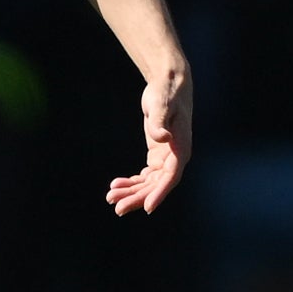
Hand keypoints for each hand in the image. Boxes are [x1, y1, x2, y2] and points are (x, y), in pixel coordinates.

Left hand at [108, 68, 191, 215]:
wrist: (168, 83)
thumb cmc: (166, 92)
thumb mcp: (161, 105)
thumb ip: (160, 122)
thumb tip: (162, 138)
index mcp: (181, 148)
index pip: (172, 176)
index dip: (160, 193)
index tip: (147, 208)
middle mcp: (176, 157)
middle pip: (158, 185)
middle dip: (138, 197)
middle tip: (117, 208)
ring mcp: (167, 157)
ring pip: (150, 182)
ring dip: (132, 191)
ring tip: (110, 197)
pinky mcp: (158, 154)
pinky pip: (146, 175)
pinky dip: (132, 181)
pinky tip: (116, 185)